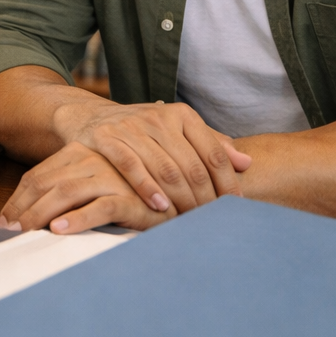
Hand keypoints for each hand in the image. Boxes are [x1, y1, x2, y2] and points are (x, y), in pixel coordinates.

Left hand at [0, 142, 171, 232]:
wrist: (174, 192)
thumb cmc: (128, 191)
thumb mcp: (92, 185)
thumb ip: (66, 192)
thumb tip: (26, 217)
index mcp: (78, 154)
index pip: (36, 176)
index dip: (16, 200)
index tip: (4, 221)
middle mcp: (91, 160)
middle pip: (45, 184)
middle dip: (22, 209)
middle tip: (7, 233)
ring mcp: (110, 177)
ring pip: (66, 193)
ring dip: (41, 214)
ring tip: (25, 233)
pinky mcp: (128, 197)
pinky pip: (98, 207)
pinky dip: (77, 219)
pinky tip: (61, 229)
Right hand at [51, 98, 251, 213]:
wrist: (89, 117)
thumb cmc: (141, 130)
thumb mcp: (176, 131)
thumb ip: (211, 144)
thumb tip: (246, 163)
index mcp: (182, 115)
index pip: (214, 154)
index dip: (227, 183)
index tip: (234, 206)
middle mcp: (159, 117)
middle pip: (192, 166)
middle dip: (204, 198)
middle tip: (210, 221)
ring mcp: (131, 127)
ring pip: (166, 169)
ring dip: (180, 199)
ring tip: (188, 219)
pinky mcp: (106, 137)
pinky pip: (131, 166)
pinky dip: (147, 188)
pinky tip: (160, 207)